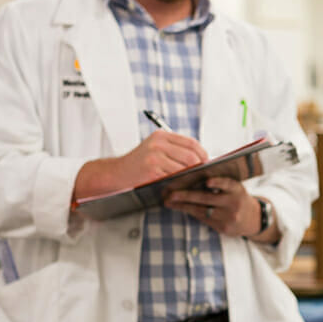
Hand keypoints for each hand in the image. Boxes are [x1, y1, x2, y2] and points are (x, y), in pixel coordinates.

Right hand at [74, 131, 207, 199]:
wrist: (115, 173)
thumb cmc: (139, 164)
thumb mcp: (155, 148)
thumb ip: (175, 149)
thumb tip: (202, 158)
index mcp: (161, 136)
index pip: (191, 143)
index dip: (203, 154)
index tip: (207, 163)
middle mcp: (158, 143)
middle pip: (191, 156)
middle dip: (200, 167)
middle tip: (202, 175)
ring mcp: (155, 157)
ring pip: (185, 168)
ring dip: (191, 176)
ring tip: (192, 181)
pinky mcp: (152, 170)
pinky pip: (174, 177)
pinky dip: (180, 182)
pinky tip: (180, 185)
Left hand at [165, 177, 261, 236]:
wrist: (253, 219)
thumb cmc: (238, 198)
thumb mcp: (235, 188)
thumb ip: (221, 184)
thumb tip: (194, 179)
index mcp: (237, 190)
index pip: (228, 184)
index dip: (218, 183)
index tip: (207, 182)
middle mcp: (234, 203)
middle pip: (208, 199)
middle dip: (187, 196)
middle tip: (171, 194)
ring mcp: (229, 217)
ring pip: (202, 211)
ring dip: (183, 206)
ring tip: (169, 202)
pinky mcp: (223, 228)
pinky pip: (203, 219)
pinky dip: (191, 212)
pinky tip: (180, 208)